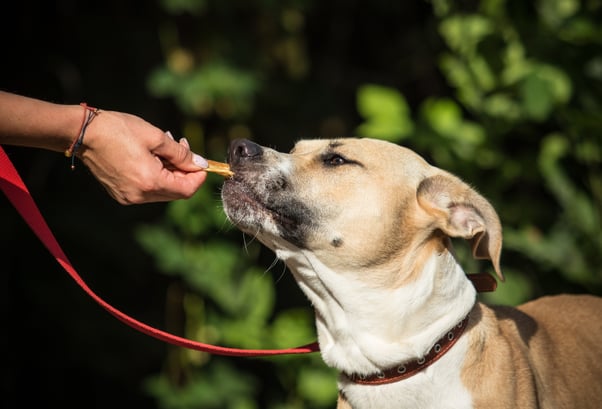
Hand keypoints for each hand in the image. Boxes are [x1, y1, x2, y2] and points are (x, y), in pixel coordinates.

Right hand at [80, 110, 207, 203]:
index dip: (199, 176)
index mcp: (150, 182)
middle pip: (176, 192)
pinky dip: (156, 175)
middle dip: (185, 172)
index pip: (187, 189)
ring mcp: (129, 197)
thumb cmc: (119, 130)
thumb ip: (181, 154)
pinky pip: (148, 189)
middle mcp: (140, 195)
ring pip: (162, 191)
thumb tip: (200, 164)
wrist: (83, 133)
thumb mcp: (156, 137)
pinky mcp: (121, 194)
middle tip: (182, 147)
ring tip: (166, 147)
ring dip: (170, 172)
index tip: (202, 162)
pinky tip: (152, 156)